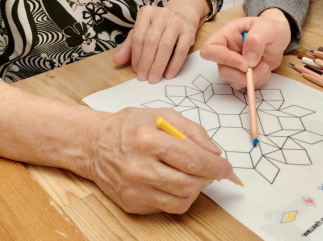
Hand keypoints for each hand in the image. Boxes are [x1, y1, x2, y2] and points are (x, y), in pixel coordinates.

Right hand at [84, 106, 232, 214]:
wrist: (95, 145)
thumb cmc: (129, 126)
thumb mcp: (161, 114)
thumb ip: (191, 131)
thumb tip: (214, 152)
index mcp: (148, 139)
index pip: (192, 159)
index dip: (216, 166)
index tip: (227, 168)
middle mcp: (140, 167)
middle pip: (189, 184)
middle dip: (208, 178)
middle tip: (212, 170)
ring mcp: (135, 189)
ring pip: (181, 200)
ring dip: (195, 189)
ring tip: (192, 174)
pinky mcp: (132, 204)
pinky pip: (167, 207)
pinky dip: (178, 196)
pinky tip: (174, 181)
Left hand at [113, 0, 209, 83]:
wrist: (182, 14)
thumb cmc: (158, 26)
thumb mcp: (142, 31)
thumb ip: (129, 46)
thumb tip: (117, 61)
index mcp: (146, 13)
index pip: (138, 37)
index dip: (136, 56)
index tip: (136, 70)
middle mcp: (161, 14)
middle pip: (151, 41)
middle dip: (146, 62)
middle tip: (144, 78)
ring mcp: (176, 21)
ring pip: (166, 46)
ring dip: (158, 65)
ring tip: (154, 78)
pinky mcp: (189, 30)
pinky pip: (181, 50)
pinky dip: (174, 64)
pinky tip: (168, 74)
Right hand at [200, 9, 290, 89]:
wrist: (278, 38)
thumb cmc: (269, 28)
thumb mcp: (267, 28)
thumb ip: (256, 40)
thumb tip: (249, 60)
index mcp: (226, 35)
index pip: (210, 49)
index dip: (223, 59)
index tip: (244, 64)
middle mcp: (226, 51)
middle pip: (222, 70)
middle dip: (243, 74)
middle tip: (262, 66)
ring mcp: (233, 65)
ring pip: (233, 81)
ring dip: (253, 78)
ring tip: (265, 65)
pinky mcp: (242, 75)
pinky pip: (245, 85)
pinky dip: (258, 81)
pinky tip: (265, 69)